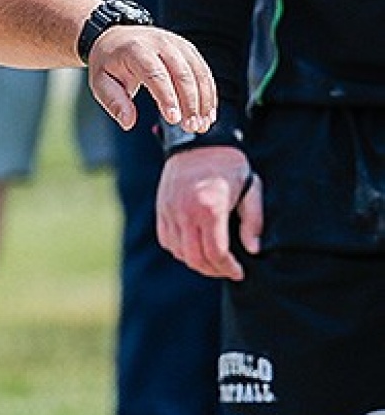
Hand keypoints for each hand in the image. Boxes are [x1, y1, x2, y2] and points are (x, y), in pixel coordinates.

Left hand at [86, 24, 216, 133]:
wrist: (116, 37)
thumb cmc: (108, 63)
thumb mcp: (100, 82)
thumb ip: (114, 102)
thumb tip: (128, 123)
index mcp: (135, 49)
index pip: (155, 74)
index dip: (167, 97)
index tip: (173, 119)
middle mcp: (160, 43)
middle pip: (181, 73)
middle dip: (190, 102)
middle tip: (192, 127)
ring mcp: (177, 45)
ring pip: (198, 73)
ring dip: (203, 101)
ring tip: (202, 125)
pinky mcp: (188, 50)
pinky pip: (203, 72)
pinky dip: (208, 94)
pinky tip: (208, 114)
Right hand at [156, 145, 260, 279]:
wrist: (199, 141)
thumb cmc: (229, 166)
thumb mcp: (251, 189)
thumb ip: (253, 221)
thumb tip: (253, 250)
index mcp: (210, 208)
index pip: (216, 253)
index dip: (228, 268)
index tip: (239, 272)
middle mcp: (185, 213)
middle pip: (195, 258)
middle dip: (214, 270)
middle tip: (227, 270)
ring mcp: (169, 211)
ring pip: (179, 252)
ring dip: (196, 262)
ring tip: (212, 261)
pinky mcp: (161, 209)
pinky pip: (167, 240)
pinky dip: (179, 250)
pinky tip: (194, 248)